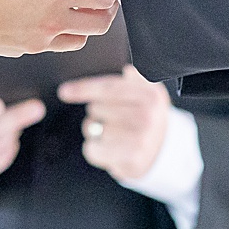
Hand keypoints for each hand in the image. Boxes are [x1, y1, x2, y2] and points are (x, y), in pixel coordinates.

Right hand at [0, 0, 115, 57]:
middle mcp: (56, 20)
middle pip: (102, 23)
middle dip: (106, 9)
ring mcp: (42, 39)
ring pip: (81, 39)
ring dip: (85, 24)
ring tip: (75, 5)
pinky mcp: (27, 49)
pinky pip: (56, 45)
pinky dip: (61, 34)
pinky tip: (47, 16)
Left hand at [57, 66, 172, 182]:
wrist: (164, 153)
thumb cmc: (147, 120)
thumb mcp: (148, 94)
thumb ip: (134, 80)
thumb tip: (126, 69)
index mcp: (151, 94)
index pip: (109, 88)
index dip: (83, 88)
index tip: (64, 91)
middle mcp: (147, 116)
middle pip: (96, 108)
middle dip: (97, 113)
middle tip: (114, 121)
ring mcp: (140, 139)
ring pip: (92, 129)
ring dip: (96, 132)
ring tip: (116, 136)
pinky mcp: (131, 160)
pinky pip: (92, 149)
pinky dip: (96, 150)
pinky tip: (112, 150)